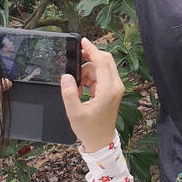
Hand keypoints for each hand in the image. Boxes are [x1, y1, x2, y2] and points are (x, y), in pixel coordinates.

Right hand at [60, 37, 123, 152]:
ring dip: (86, 72)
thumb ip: (69, 93)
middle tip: (74, 59)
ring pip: (101, 69)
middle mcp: (115, 86)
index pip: (102, 62)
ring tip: (75, 88)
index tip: (82, 41)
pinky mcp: (111, 91)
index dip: (92, 49)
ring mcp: (115, 88)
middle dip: (89, 57)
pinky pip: (100, 76)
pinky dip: (89, 79)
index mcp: (109, 90)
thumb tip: (66, 76)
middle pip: (105, 61)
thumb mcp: (74, 112)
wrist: (101, 141)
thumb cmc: (89, 129)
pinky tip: (80, 89)